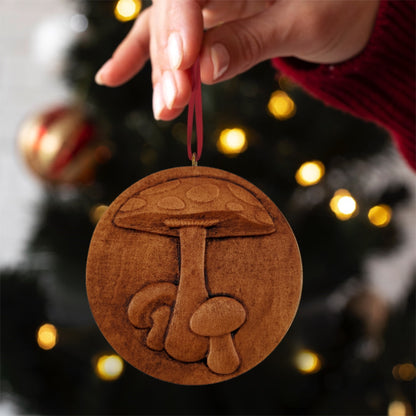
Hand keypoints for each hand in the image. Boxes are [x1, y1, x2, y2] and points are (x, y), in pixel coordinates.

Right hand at [95, 0, 379, 120]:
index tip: (182, 67)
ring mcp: (206, 1)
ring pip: (167, 33)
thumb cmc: (338, 8)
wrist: (348, 12)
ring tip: (164, 110)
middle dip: (170, 61)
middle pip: (174, 13)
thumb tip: (204, 70)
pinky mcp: (204, 21)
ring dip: (160, 75)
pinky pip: (165, 38)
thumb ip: (251, 41)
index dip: (180, 24)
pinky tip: (110, 77)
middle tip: (172, 103)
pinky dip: (138, 58)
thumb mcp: (302, 24)